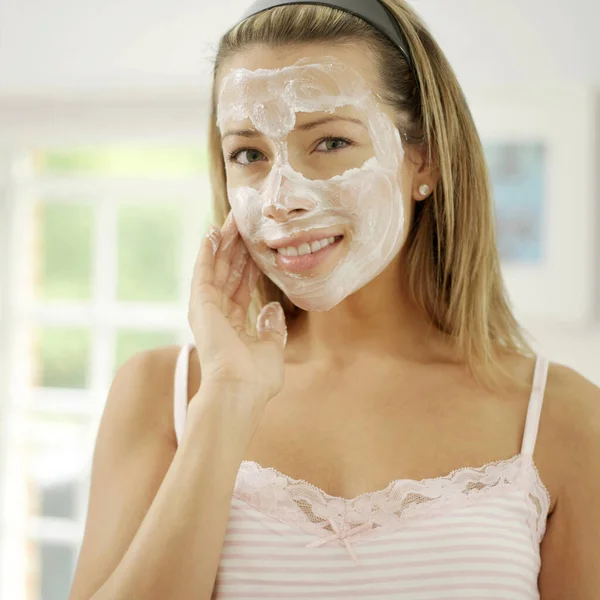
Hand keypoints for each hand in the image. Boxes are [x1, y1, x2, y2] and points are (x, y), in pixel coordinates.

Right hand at [188, 211, 286, 412]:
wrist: (240, 391)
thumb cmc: (256, 379)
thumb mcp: (272, 349)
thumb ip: (272, 328)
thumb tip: (273, 307)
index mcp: (233, 326)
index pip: (241, 288)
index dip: (248, 266)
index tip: (255, 247)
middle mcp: (218, 315)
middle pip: (228, 274)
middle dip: (236, 249)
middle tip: (243, 223)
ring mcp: (207, 309)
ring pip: (216, 268)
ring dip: (223, 245)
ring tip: (230, 220)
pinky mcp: (200, 304)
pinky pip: (204, 272)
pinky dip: (207, 253)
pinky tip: (212, 234)